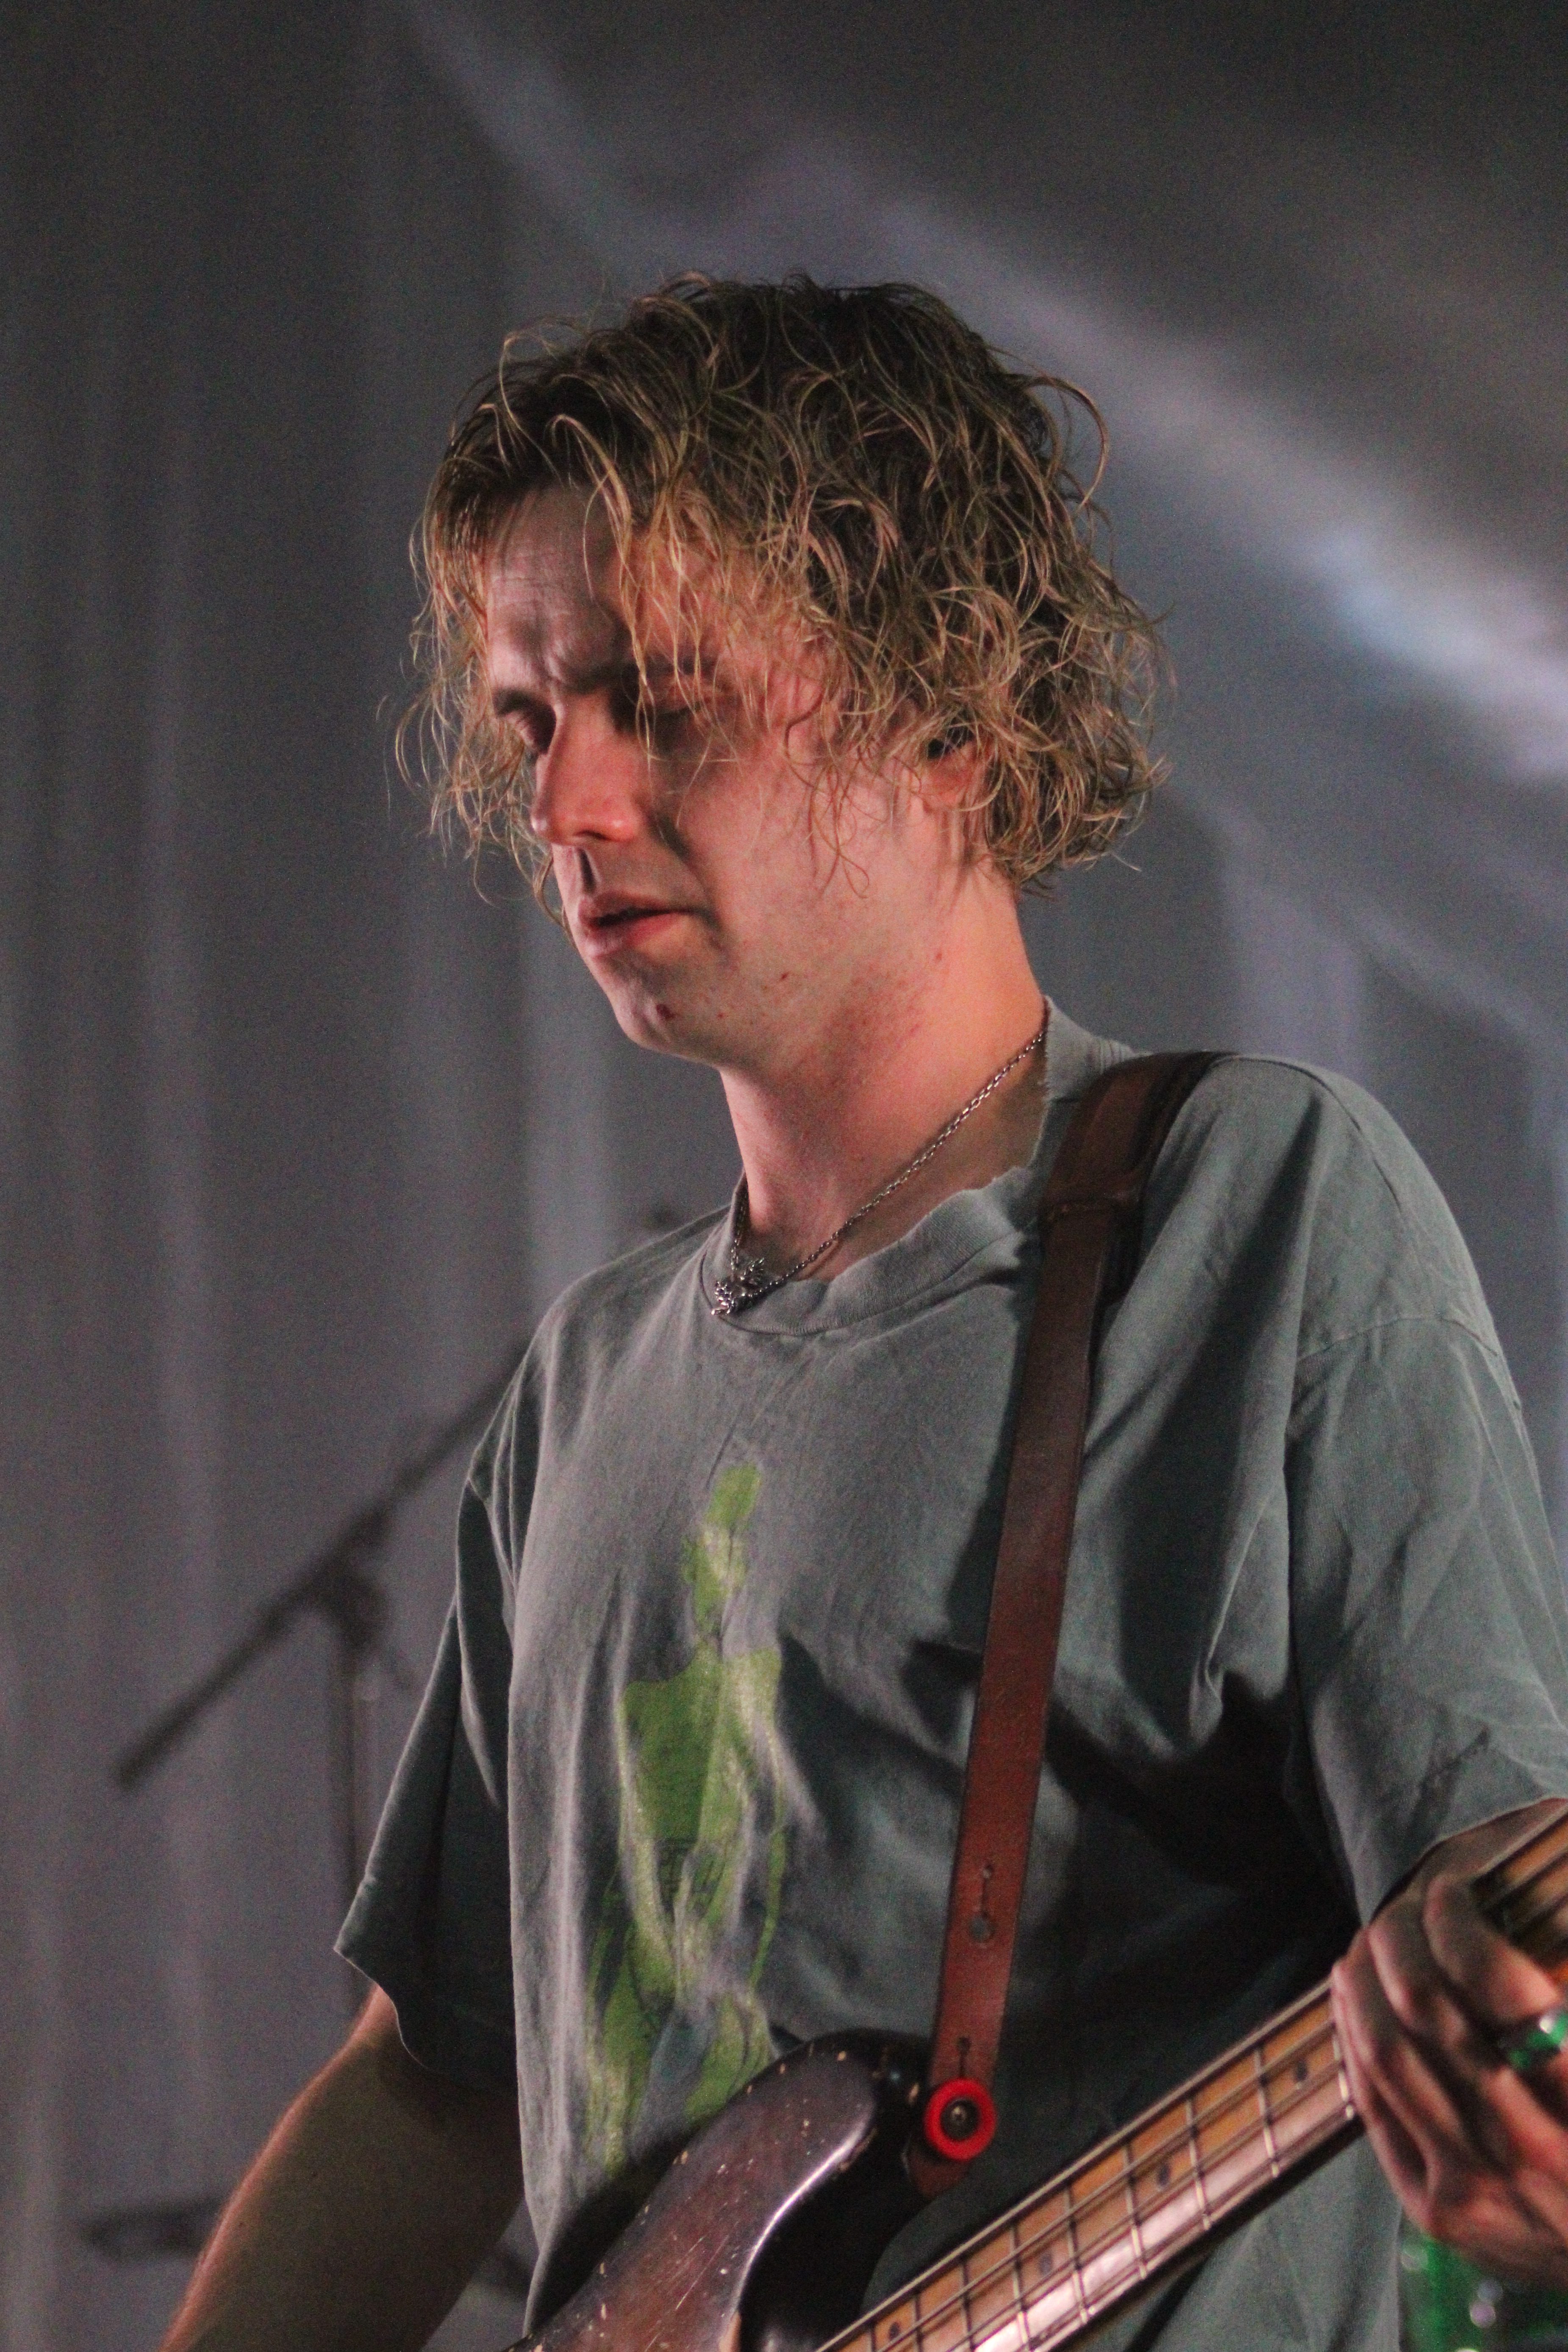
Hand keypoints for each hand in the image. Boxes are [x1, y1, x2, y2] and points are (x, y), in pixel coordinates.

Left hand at [1332, 1812, 1567, 2286]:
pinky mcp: (1435, 2212)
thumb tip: (1483, 1928)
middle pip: (1427, 2009)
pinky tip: (1352, 1996)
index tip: (1449, 1892)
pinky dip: (1354, 2037)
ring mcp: (1473, 2185)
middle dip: (1401, 1939)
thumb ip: (1561, 2003)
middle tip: (1398, 1907)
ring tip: (1368, 1943)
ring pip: (1385, 2053)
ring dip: (1364, 1980)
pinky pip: (1373, 2105)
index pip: (1497, 1985)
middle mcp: (1528, 2145)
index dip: (1457, 1925)